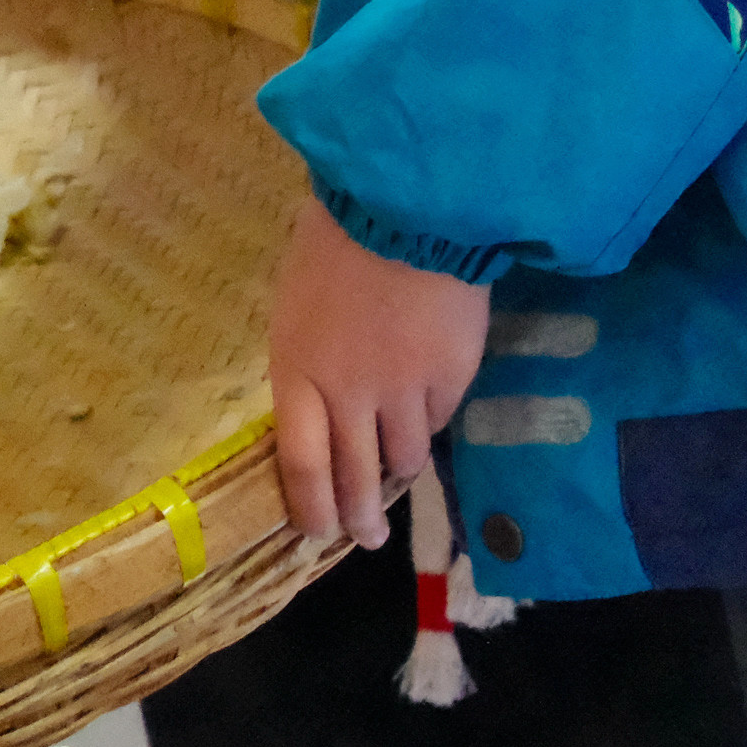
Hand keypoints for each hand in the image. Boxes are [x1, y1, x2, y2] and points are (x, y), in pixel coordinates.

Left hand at [264, 196, 489, 549]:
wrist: (405, 208)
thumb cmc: (334, 239)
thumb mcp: (295, 301)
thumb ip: (306, 358)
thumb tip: (316, 397)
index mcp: (297, 372)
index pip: (301, 464)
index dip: (311, 508)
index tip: (317, 531)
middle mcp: (348, 395)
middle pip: (355, 479)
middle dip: (361, 518)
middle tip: (367, 538)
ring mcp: (404, 392)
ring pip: (405, 457)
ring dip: (399, 471)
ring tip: (398, 477)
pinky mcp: (451, 380)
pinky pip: (440, 419)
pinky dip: (433, 422)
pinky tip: (429, 414)